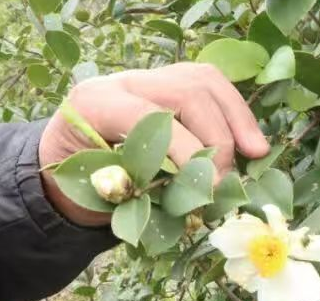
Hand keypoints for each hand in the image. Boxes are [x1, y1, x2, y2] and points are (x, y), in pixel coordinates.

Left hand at [40, 63, 270, 225]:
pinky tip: (248, 143)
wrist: (63, 165)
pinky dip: (235, 114)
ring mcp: (149, 78)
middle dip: (217, 138)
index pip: (153, 117)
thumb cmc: (79, 186)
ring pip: (205, 81)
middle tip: (225, 182)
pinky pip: (211, 87)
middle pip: (188, 91)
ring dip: (238, 118)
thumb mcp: (99, 194)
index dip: (187, 152)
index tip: (208, 190)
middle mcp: (123, 81)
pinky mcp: (170, 84)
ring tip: (256, 153)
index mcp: (96, 104)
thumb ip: (142, 193)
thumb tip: (193, 204)